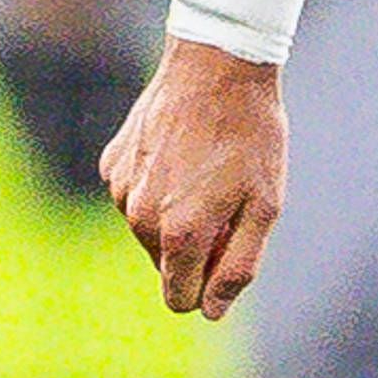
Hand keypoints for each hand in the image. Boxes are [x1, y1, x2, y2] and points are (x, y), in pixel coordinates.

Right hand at [102, 36, 286, 317]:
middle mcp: (139, 216)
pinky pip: (136, 197)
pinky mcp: (112, 163)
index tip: (230, 251)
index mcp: (179, 233)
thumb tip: (212, 312)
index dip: (209, 288)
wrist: (217, 65)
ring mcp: (121, 188)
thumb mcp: (265, 207)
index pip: (180, 299)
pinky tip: (182, 153)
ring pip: (149, 232)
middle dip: (197, 248)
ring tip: (207, 172)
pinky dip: (158, 188)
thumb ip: (237, 267)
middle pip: (166, 266)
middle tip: (228, 201)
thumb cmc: (251, 136)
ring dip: (177, 216)